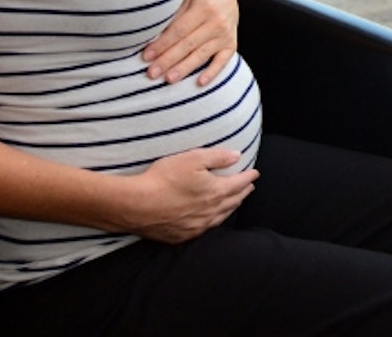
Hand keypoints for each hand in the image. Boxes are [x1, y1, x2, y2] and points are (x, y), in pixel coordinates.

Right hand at [124, 148, 258, 242]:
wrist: (136, 205)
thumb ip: (217, 157)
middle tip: (249, 187)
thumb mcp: (192, 159)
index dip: (248, 177)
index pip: (239, 183)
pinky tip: (211, 220)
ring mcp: (196, 226)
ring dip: (231, 208)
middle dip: (243, 193)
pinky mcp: (182, 235)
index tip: (255, 173)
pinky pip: (204, 229)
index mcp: (215, 192)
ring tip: (235, 202)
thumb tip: (237, 156)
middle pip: (233, 201)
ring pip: (221, 217)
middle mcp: (210, 212)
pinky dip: (213, 221)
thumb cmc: (163, 179)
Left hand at [143, 0, 238, 84]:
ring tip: (169, 79)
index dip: (162, 44)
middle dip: (168, 60)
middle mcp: (217, 22)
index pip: (179, 30)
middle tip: (152, 73)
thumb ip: (174, 16)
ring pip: (201, 55)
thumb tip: (153, 37)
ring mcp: (225, 36)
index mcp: (204, 7)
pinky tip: (199, 83)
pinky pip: (222, 62)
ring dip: (184, 69)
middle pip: (188, 45)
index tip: (146, 56)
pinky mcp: (231, 46)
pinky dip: (212, 73)